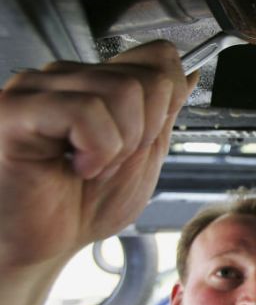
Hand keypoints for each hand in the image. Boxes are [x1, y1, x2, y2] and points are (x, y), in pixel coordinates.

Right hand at [0, 41, 196, 267]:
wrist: (44, 248)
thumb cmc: (82, 206)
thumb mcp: (145, 155)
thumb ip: (165, 111)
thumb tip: (189, 72)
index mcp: (96, 82)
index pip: (158, 56)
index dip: (167, 101)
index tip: (143, 138)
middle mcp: (64, 76)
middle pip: (147, 79)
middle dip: (144, 133)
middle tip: (110, 161)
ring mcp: (36, 88)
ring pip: (123, 92)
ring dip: (119, 145)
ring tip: (90, 166)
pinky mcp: (15, 111)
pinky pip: (87, 112)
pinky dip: (97, 150)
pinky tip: (74, 167)